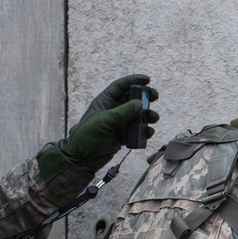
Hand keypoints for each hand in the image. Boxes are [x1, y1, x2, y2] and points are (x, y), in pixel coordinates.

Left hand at [38, 75, 159, 179]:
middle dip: (145, 97)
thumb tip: (140, 104)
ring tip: (153, 118)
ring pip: (138, 115)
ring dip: (147, 115)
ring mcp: (119, 123)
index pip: (120, 86)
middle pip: (133, 99)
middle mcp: (113, 110)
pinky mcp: (123, 135)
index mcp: (104, 101)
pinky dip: (144, 131)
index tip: (147, 80)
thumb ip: (122, 112)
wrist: (82, 159)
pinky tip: (147, 133)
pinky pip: (138, 130)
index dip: (134, 81)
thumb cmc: (87, 137)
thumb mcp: (104, 121)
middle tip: (155, 97)